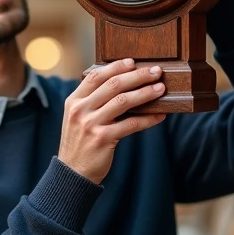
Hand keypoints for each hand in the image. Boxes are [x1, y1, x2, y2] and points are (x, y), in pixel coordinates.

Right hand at [59, 59, 166, 184]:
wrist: (73, 172)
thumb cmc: (80, 143)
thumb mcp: (78, 118)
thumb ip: (93, 101)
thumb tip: (122, 84)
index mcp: (73, 101)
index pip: (95, 76)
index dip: (116, 67)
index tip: (133, 62)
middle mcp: (80, 110)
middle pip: (113, 85)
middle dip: (137, 76)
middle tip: (155, 71)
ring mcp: (91, 124)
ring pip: (123, 101)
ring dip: (145, 93)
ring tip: (160, 89)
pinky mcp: (103, 139)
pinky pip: (131, 124)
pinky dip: (148, 119)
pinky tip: (159, 116)